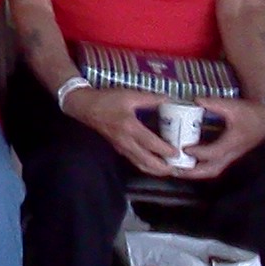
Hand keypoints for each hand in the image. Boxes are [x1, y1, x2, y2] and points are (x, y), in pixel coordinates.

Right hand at [63, 87, 180, 176]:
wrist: (84, 106)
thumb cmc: (107, 100)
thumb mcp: (129, 95)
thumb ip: (150, 98)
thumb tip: (169, 99)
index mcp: (130, 127)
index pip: (152, 144)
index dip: (167, 150)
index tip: (180, 152)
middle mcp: (127, 142)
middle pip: (148, 162)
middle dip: (165, 168)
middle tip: (179, 168)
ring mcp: (122, 148)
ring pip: (142, 166)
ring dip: (157, 171)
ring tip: (171, 170)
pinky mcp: (119, 149)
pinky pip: (135, 162)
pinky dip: (147, 166)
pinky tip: (155, 164)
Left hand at [181, 97, 264, 178]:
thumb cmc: (249, 113)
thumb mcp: (233, 106)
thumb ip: (214, 103)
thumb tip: (195, 100)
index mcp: (232, 143)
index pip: (214, 153)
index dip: (199, 152)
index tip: (184, 148)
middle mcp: (231, 153)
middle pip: (212, 170)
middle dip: (193, 173)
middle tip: (174, 170)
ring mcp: (230, 156)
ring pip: (212, 170)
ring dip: (195, 172)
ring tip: (176, 169)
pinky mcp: (228, 154)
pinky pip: (213, 165)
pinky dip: (199, 166)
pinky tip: (186, 161)